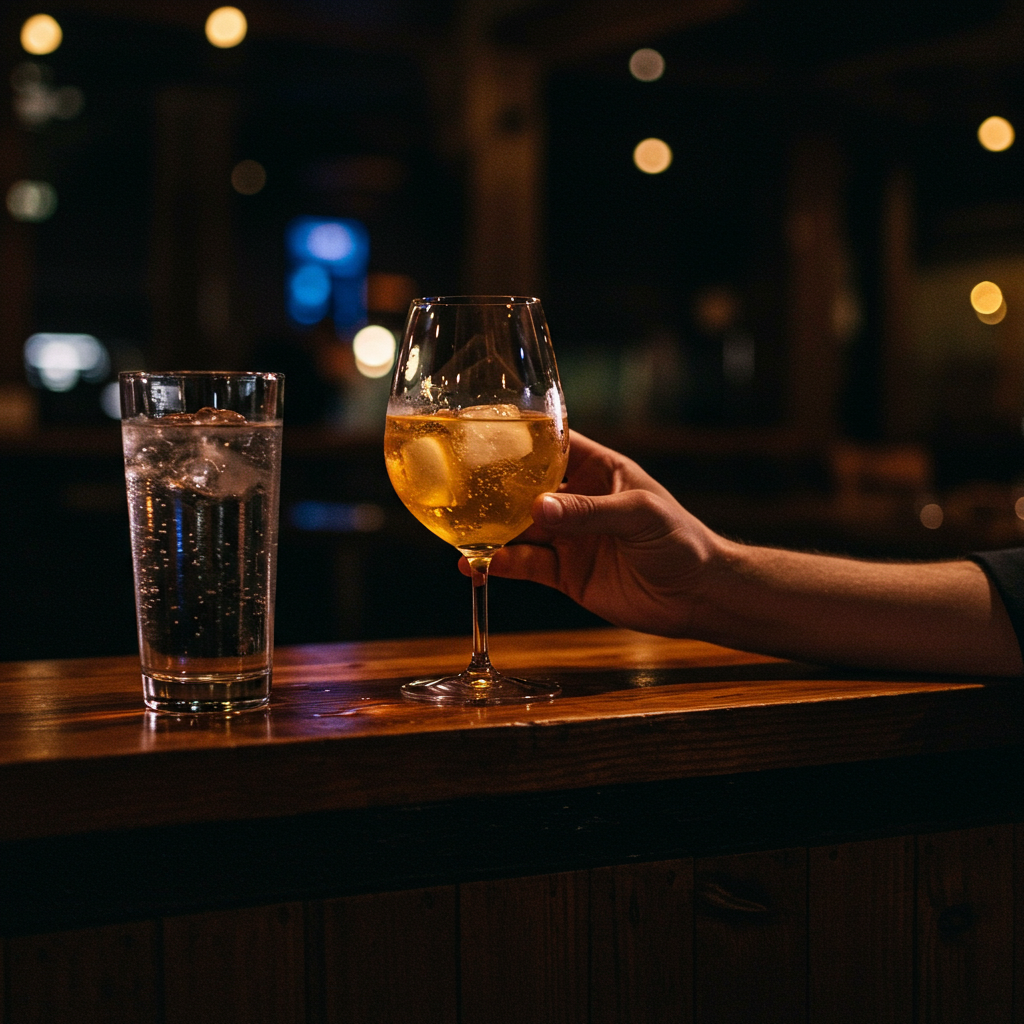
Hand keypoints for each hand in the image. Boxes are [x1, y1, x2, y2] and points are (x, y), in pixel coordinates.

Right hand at [465, 431, 724, 636]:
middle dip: (491, 488)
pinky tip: (475, 565)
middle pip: (523, 488)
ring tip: (457, 530)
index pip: (551, 445)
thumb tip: (539, 508)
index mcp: (597, 470)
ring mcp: (568, 538)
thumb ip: (589, 511)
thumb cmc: (680, 540)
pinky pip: (525, 565)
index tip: (480, 432)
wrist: (696, 596)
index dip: (518, 438)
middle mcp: (577, 501)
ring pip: (518, 529)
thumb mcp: (638, 514)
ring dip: (489, 531)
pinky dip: (501, 565)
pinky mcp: (564, 574)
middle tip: (455, 487)